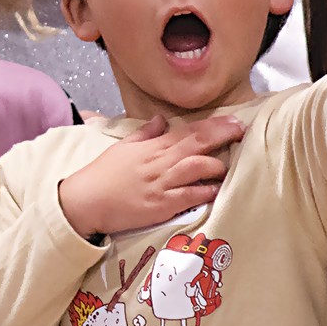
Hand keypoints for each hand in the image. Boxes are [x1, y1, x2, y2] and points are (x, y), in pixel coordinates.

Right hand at [57, 114, 244, 237]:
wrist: (84, 201)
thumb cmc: (102, 175)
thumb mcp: (122, 148)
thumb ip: (145, 133)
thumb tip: (161, 119)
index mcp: (151, 147)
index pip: (187, 132)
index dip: (214, 126)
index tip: (233, 122)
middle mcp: (159, 163)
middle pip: (197, 145)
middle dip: (222, 136)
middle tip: (241, 132)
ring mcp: (160, 184)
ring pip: (196, 168)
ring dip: (217, 166)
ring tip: (229, 166)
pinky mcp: (160, 206)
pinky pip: (189, 196)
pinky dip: (205, 192)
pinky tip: (216, 190)